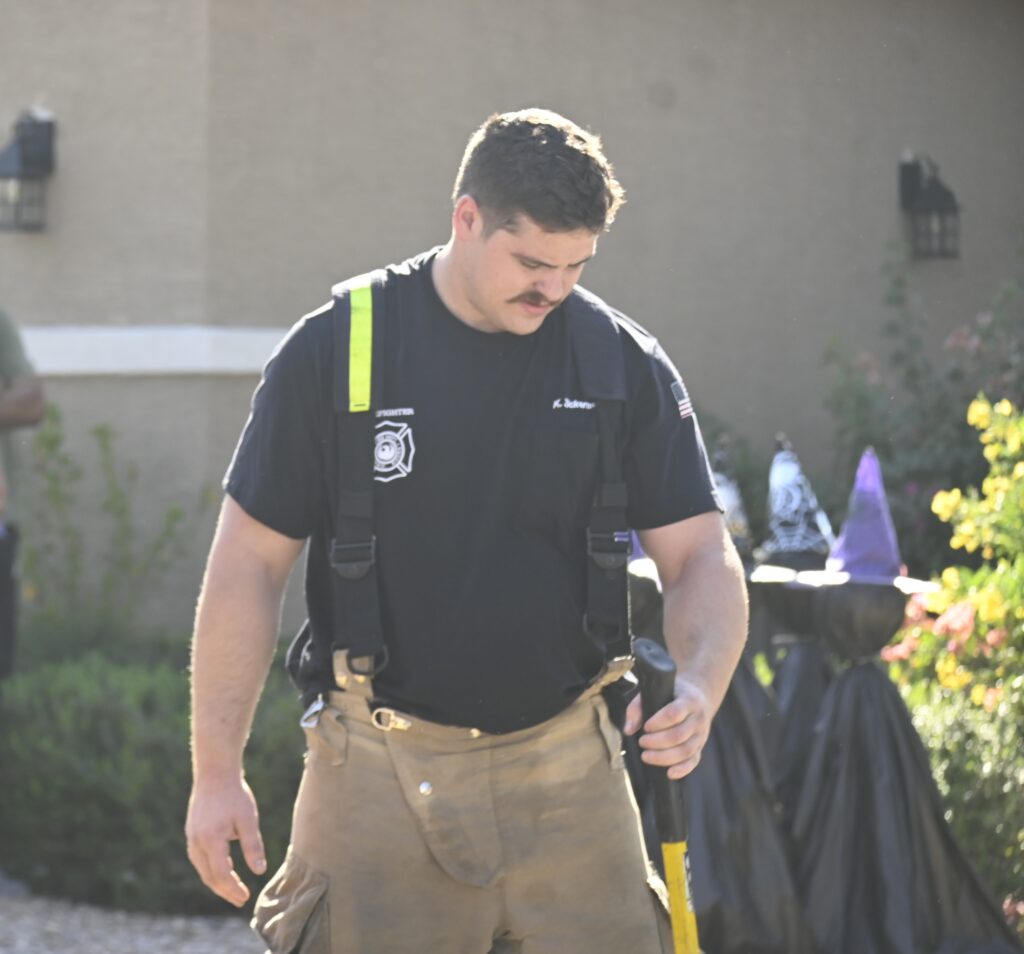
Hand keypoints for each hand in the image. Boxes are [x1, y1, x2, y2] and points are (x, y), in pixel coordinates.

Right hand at [185, 774, 266, 906]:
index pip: (222, 874)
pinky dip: (211, 869)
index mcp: (211, 840)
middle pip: (209, 876)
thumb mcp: (248, 818)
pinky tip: (224, 869)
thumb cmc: (235, 794)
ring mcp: (192, 837)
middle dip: (225, 891)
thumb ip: (253, 846)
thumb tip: (259, 871)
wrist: (215, 772)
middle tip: (240, 900)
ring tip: (233, 889)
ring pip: (202, 869)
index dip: (233, 889)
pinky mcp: (191, 833)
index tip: (245, 897)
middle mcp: (197, 842)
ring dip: (217, 882)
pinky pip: (199, 859)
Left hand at [623, 677, 710, 779]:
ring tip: (646, 756)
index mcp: (689, 701)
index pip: (674, 713)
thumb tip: (629, 730)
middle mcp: (698, 719)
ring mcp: (701, 735)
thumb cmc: (670, 695)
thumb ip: (637, 708)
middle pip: (679, 735)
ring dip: (664, 757)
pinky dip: (682, 769)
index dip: (658, 723)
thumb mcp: (655, 692)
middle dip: (657, 742)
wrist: (698, 698)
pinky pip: (694, 761)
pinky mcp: (700, 748)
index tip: (645, 727)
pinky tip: (669, 773)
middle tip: (641, 742)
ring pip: (686, 751)